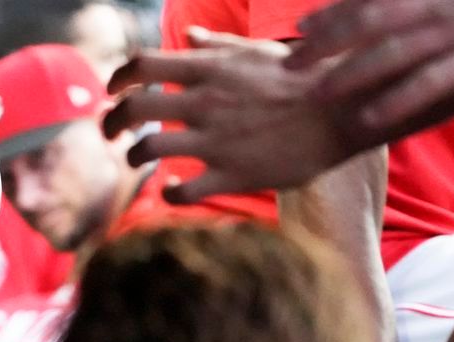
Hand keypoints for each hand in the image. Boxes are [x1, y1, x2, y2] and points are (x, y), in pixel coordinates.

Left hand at [103, 29, 355, 203]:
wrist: (345, 112)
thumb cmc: (302, 78)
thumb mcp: (257, 53)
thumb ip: (216, 46)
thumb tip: (187, 36)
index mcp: (210, 68)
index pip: (143, 64)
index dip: (118, 77)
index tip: (111, 91)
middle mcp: (206, 102)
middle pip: (134, 108)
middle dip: (111, 121)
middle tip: (108, 132)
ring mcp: (217, 140)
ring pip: (148, 150)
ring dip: (133, 156)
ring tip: (136, 159)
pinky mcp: (232, 175)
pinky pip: (182, 190)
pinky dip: (167, 193)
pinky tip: (170, 190)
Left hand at [288, 0, 453, 129]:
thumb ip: (420, 8)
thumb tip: (380, 21)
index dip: (333, 12)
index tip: (299, 28)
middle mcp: (442, 5)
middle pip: (371, 20)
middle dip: (326, 43)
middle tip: (289, 67)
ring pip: (396, 51)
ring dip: (351, 73)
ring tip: (316, 96)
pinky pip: (432, 82)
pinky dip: (397, 100)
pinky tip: (368, 120)